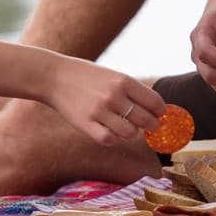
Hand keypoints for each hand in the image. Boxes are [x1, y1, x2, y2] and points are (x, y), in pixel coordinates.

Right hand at [44, 55, 165, 147]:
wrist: (54, 76)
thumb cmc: (87, 76)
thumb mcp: (112, 75)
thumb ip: (131, 91)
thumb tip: (155, 110)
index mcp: (123, 81)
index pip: (154, 102)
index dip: (160, 112)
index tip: (159, 115)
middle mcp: (114, 95)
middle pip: (146, 120)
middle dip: (151, 126)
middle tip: (148, 126)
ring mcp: (99, 111)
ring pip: (129, 133)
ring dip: (131, 133)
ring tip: (126, 127)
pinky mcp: (85, 123)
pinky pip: (109, 139)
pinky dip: (113, 138)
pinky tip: (109, 131)